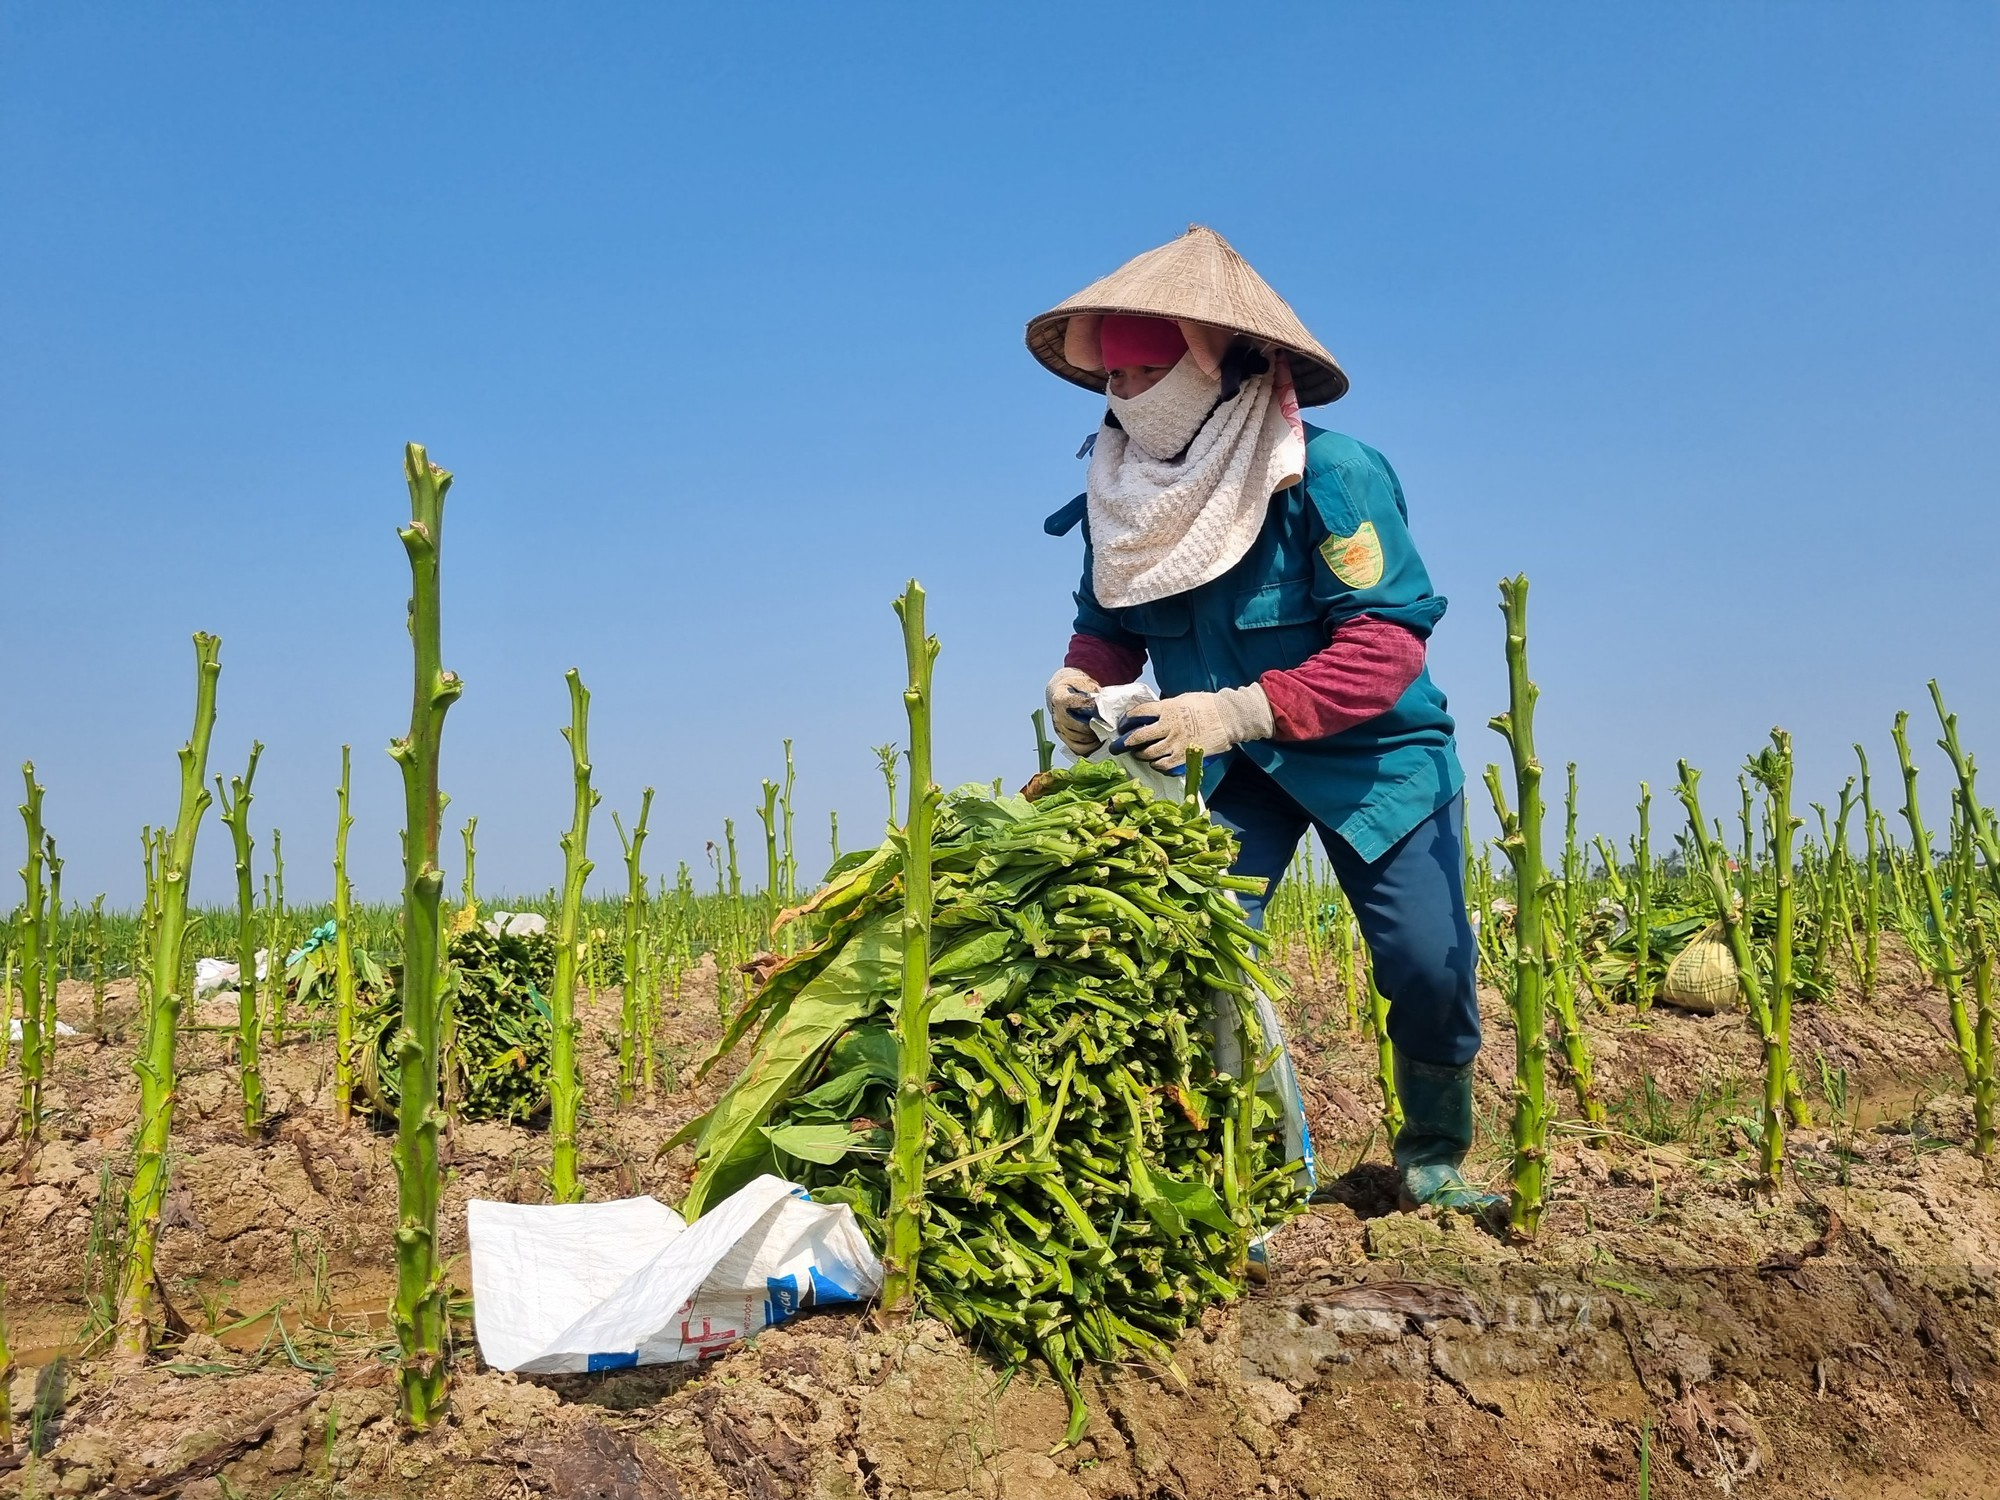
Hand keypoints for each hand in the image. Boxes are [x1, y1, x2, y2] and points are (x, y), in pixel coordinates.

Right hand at [1045, 668, 1101, 755]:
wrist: (1061, 694)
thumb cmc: (1075, 688)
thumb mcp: (1083, 682)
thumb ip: (1092, 690)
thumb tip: (1102, 704)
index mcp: (1061, 698)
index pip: (1081, 705)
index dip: (1095, 708)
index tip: (1104, 708)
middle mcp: (1058, 716)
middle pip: (1081, 726)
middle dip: (1097, 726)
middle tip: (1109, 723)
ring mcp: (1060, 729)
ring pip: (1081, 739)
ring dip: (1095, 737)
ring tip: (1105, 731)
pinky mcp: (1064, 739)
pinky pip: (1079, 749)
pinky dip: (1091, 747)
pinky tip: (1098, 740)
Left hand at [1110, 685, 1273, 770]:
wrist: (1228, 718)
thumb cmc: (1208, 705)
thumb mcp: (1183, 699)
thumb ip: (1166, 707)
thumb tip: (1153, 713)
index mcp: (1167, 708)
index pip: (1139, 713)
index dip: (1127, 720)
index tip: (1123, 724)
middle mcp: (1168, 726)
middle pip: (1138, 736)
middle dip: (1125, 743)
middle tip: (1118, 746)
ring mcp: (1175, 743)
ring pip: (1148, 753)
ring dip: (1140, 755)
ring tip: (1138, 754)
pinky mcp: (1184, 756)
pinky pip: (1163, 765)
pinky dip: (1156, 765)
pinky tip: (1155, 763)